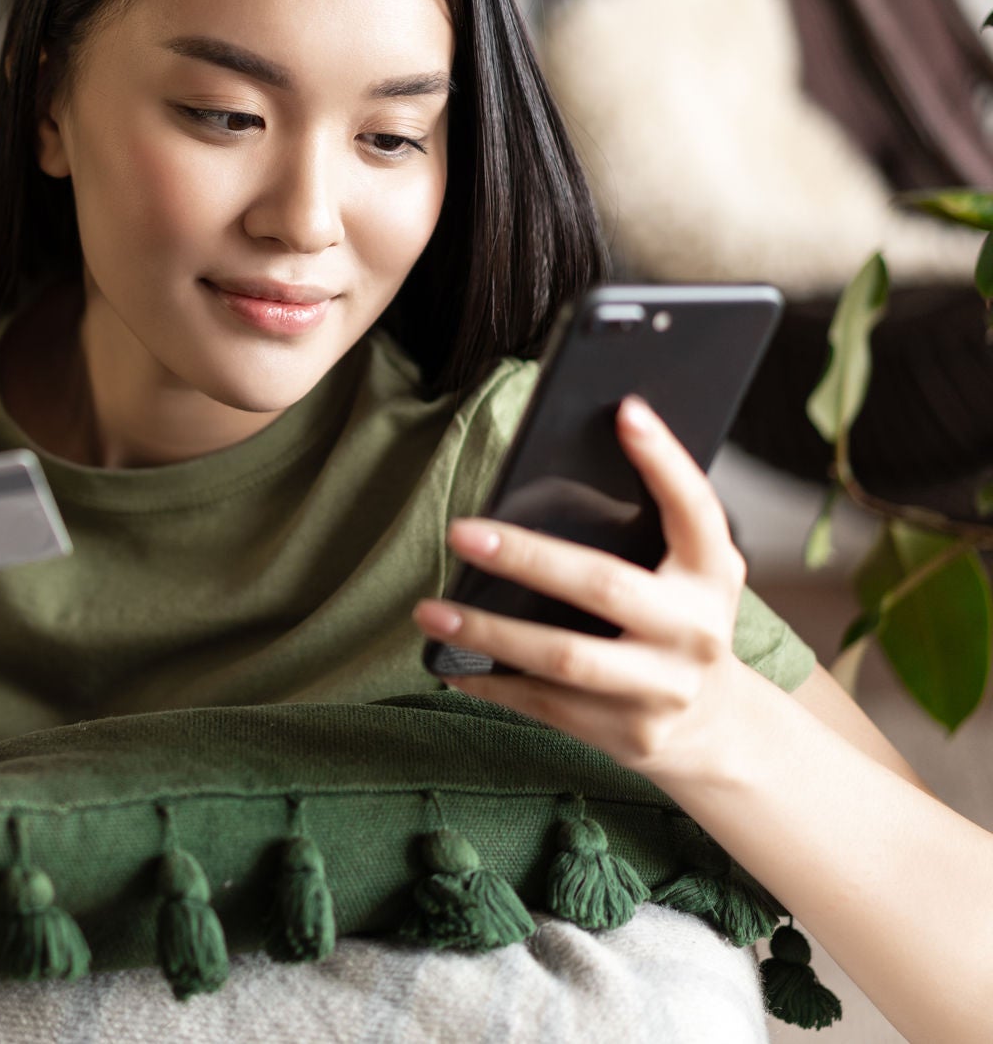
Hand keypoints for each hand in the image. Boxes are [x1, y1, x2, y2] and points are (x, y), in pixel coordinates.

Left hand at [411, 395, 752, 783]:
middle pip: (604, 585)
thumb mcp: (683, 577)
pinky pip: (545, 705)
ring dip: (487, 631)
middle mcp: (695, 631)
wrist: (716, 728)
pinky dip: (491, 682)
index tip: (627, 411)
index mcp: (713, 575)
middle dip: (526, 556)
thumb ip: (641, 533)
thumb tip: (543, 480)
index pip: (695, 509)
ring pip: (562, 657)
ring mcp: (662, 688)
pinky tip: (449, 665)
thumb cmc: (675, 624)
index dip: (665, 460)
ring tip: (428, 610)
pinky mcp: (628, 733)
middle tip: (459, 531)